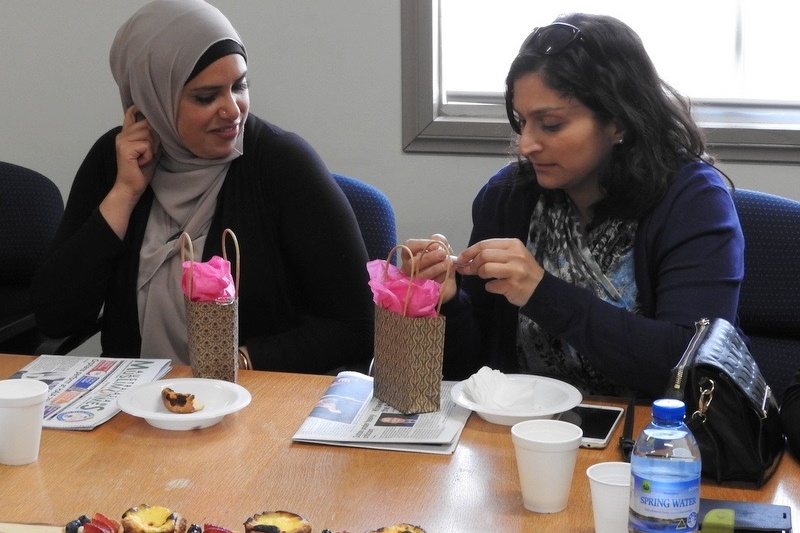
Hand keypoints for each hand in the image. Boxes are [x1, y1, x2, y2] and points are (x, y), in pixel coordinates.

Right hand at [100, 105, 161, 237]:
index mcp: (126, 134)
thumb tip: (162, 125)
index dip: (137, 108)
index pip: (130, 114)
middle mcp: (122, 134)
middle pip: (147, 124)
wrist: (130, 187)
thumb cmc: (141, 171)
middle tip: (148, 154)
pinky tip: (141, 163)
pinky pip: (147, 145)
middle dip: (154, 139)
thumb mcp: (150, 150)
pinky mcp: (125, 148)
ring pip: (148, 134)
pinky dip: (149, 155)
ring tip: (144, 158)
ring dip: (152, 148)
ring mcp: (122, 140)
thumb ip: (152, 137)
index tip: (139, 105)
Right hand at [400, 234, 457, 302]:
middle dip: (429, 257)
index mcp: (410, 254)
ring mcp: (415, 281)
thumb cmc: (440, 260)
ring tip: (449, 263)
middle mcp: (409, 268)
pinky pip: (430, 285)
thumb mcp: (442, 247)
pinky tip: (448, 272)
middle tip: (443, 254)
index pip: (408, 246)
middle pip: (413, 263)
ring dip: (436, 268)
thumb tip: (437, 242)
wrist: (449, 278)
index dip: (421, 244)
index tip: (436, 246)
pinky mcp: (424, 291)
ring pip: (420, 275)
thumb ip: (440, 240)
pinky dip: (441, 277)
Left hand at [454, 238, 543, 306]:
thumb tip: (465, 258)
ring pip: (486, 269)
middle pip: (483, 256)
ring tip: (487, 277)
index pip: (484, 244)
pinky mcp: (513, 285)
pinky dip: (490, 287)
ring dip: (481, 275)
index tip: (460, 259)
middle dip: (472, 264)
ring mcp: (516, 270)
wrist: (541, 288)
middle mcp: (515, 255)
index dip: (469, 252)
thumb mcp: (512, 255)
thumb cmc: (522, 270)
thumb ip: (492, 254)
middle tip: (470, 270)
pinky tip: (496, 286)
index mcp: (513, 244)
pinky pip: (491, 285)